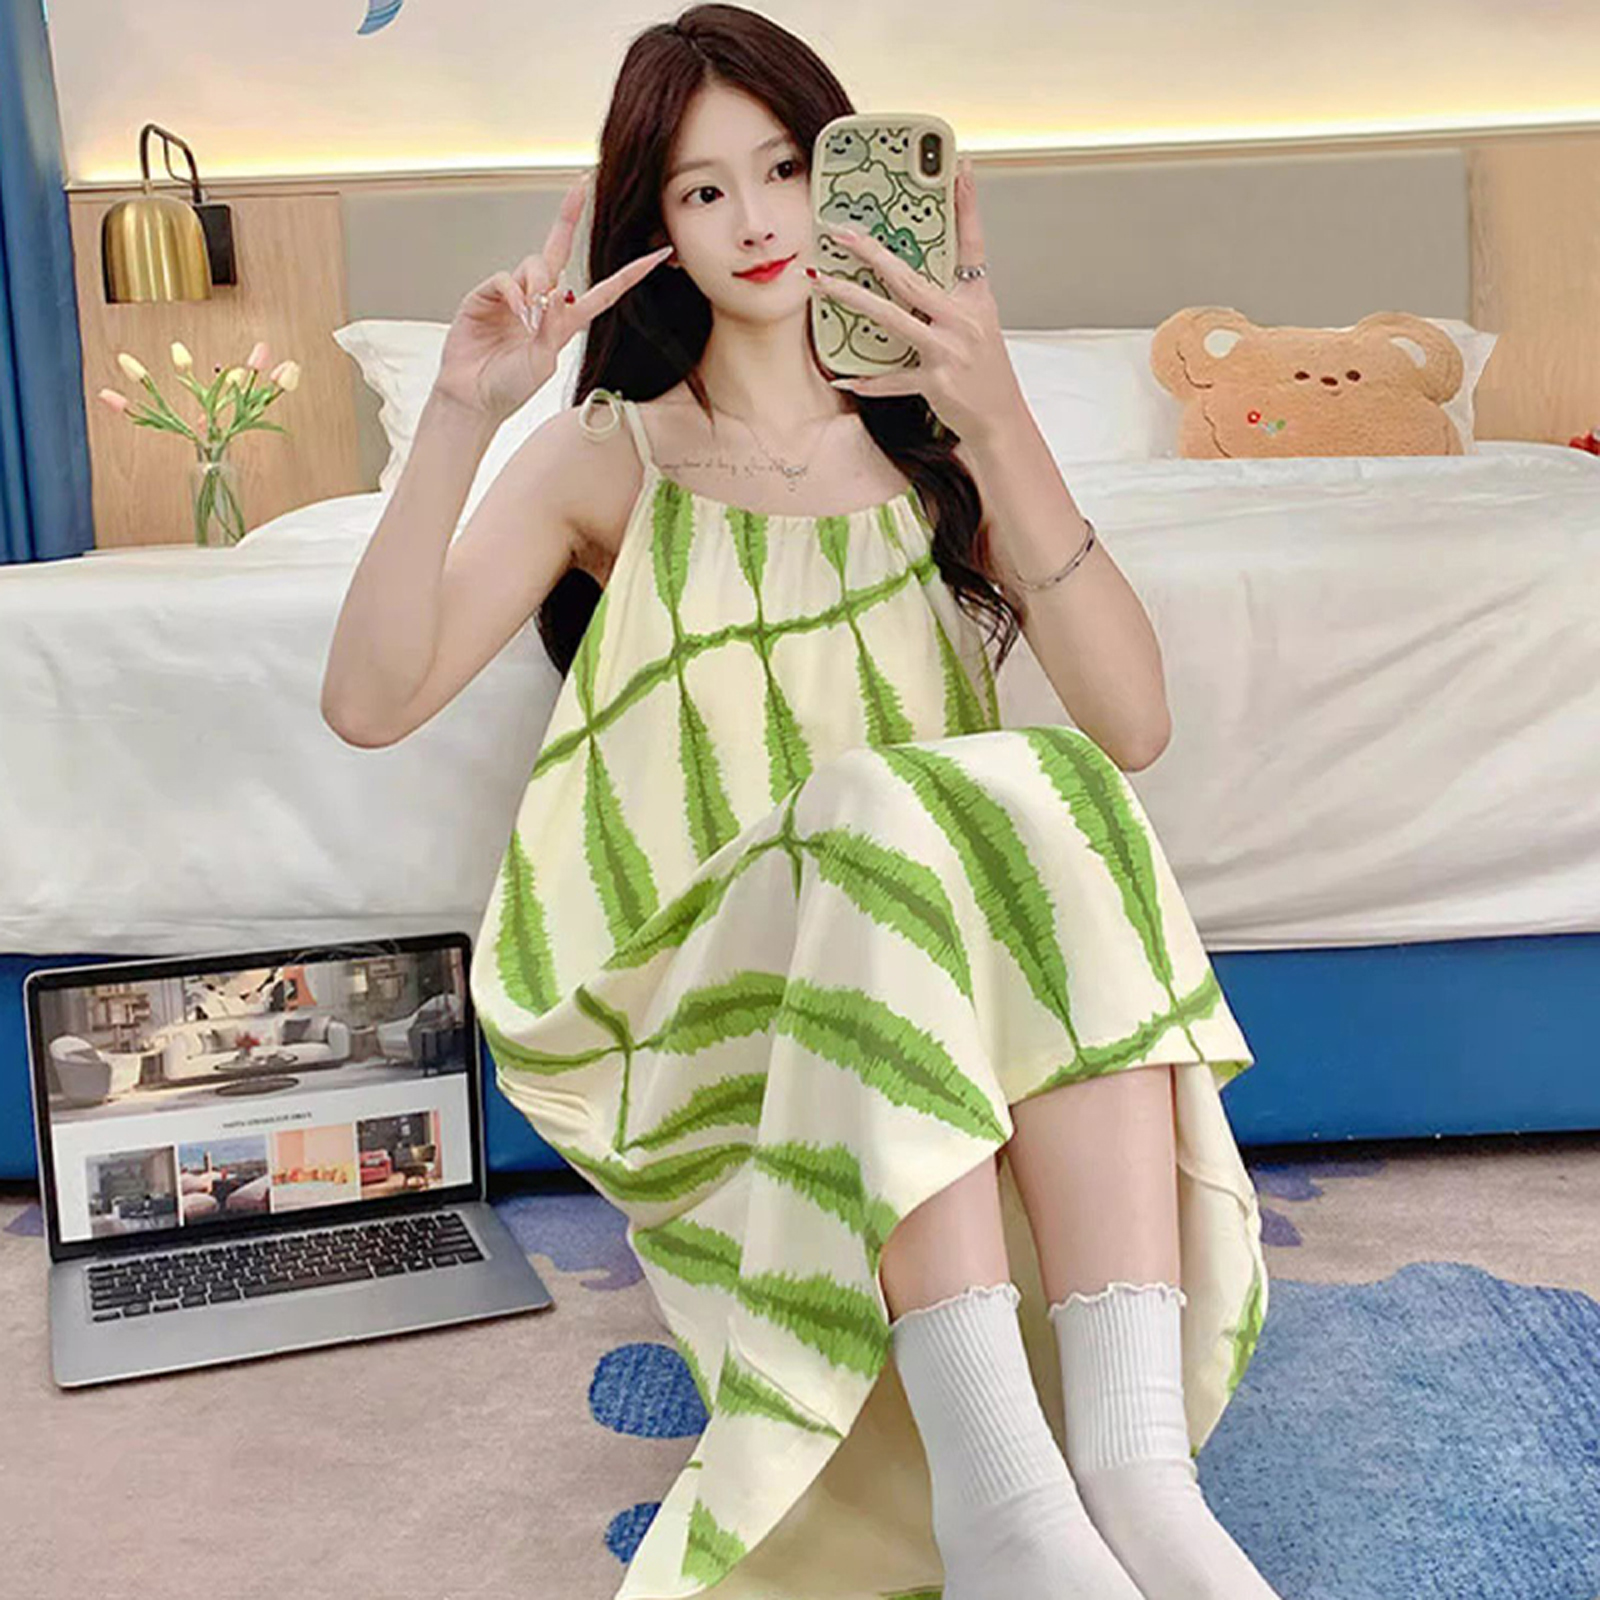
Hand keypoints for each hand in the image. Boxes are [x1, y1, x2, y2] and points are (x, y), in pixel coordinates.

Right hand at [433, 170, 672, 422]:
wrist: (473, 397)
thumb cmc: (509, 387)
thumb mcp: (542, 363)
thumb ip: (551, 330)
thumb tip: (553, 295)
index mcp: (564, 322)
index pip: (602, 293)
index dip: (629, 275)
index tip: (656, 256)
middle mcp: (540, 303)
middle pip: (558, 251)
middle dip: (568, 216)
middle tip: (581, 185)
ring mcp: (513, 296)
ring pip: (534, 265)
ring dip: (537, 285)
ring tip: (530, 317)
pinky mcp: (487, 295)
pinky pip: (506, 279)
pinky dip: (515, 293)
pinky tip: (517, 313)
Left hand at [807, 157, 1026, 445]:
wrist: (1001, 419)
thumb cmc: (985, 372)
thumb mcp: (978, 325)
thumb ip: (949, 299)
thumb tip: (909, 277)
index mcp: (975, 299)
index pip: (972, 243)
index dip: (967, 204)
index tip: (960, 167)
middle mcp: (962, 319)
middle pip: (909, 277)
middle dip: (870, 251)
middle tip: (840, 231)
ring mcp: (947, 350)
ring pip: (891, 317)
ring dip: (852, 298)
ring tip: (822, 282)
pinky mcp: (935, 381)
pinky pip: (891, 377)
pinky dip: (866, 380)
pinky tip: (841, 376)